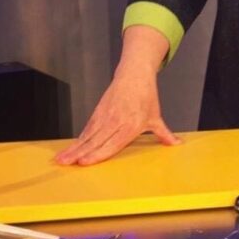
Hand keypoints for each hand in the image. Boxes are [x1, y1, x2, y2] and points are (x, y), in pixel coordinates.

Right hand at [55, 25, 180, 165]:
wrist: (135, 74)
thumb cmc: (146, 96)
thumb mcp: (156, 116)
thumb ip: (164, 133)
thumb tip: (176, 144)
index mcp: (132, 125)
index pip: (113, 143)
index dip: (98, 153)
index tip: (84, 162)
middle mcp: (116, 121)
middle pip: (96, 140)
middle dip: (80, 153)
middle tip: (65, 163)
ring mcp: (106, 116)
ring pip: (88, 135)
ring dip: (74, 147)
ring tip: (61, 158)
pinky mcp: (98, 111)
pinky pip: (88, 128)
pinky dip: (78, 139)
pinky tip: (70, 148)